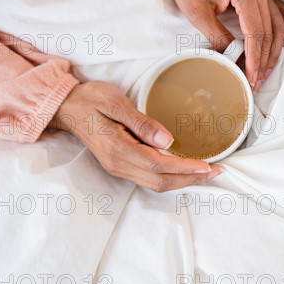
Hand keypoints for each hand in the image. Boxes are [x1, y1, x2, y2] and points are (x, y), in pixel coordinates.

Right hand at [48, 81, 222, 191]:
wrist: (66, 106)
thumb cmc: (90, 100)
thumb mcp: (115, 103)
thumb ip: (141, 123)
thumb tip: (168, 140)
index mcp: (117, 149)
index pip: (158, 165)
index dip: (185, 168)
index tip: (207, 166)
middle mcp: (118, 164)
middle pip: (160, 181)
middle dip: (190, 179)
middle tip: (217, 172)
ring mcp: (118, 167)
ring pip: (156, 183)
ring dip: (183, 180)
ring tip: (207, 173)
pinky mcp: (121, 164)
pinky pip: (150, 177)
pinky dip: (171, 177)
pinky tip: (185, 170)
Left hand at [149, 0, 283, 91]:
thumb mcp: (198, 15)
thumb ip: (218, 37)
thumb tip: (234, 59)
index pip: (256, 33)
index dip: (255, 59)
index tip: (250, 77)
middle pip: (270, 32)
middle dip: (264, 60)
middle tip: (256, 81)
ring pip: (278, 26)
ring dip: (273, 51)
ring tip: (263, 71)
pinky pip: (280, 15)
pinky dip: (281, 33)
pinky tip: (278, 48)